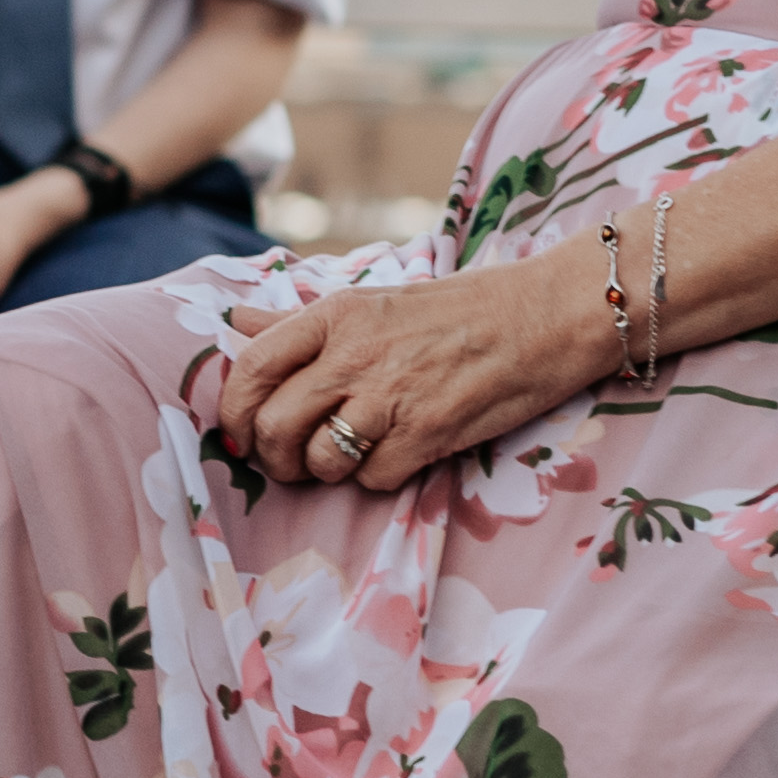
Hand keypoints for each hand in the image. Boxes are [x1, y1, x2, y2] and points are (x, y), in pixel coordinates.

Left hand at [210, 252, 620, 495]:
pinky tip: (396, 456)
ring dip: (324, 472)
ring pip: (320, 459)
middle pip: (275, 424)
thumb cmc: (456, 309)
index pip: (251, 367)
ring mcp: (392, 394)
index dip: (232, 411)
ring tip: (344, 460)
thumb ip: (299, 319)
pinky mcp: (430, 432)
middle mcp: (354, 354)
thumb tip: (233, 323)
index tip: (238, 432)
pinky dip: (375, 478)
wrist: (545, 315)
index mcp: (334, 315)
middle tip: (288, 463)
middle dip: (271, 457)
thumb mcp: (371, 299)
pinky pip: (373, 477)